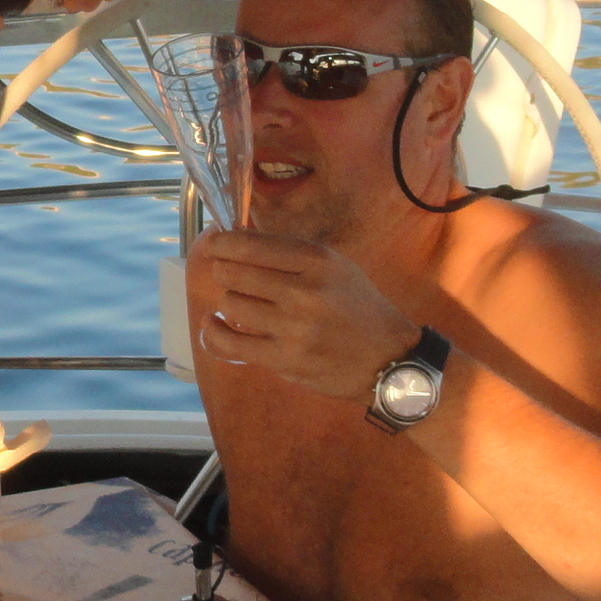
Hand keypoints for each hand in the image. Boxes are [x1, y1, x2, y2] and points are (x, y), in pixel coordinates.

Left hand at [192, 228, 421, 398]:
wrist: (387, 357)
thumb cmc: (356, 306)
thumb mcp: (334, 265)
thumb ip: (289, 254)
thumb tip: (234, 241)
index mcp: (318, 261)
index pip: (252, 244)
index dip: (223, 243)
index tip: (215, 244)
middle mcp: (305, 291)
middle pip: (234, 272)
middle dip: (224, 270)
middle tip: (228, 274)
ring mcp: (294, 327)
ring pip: (231, 304)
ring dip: (229, 301)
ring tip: (241, 301)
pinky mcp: (285, 359)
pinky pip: (230, 342)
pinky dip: (214, 330)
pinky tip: (213, 322)